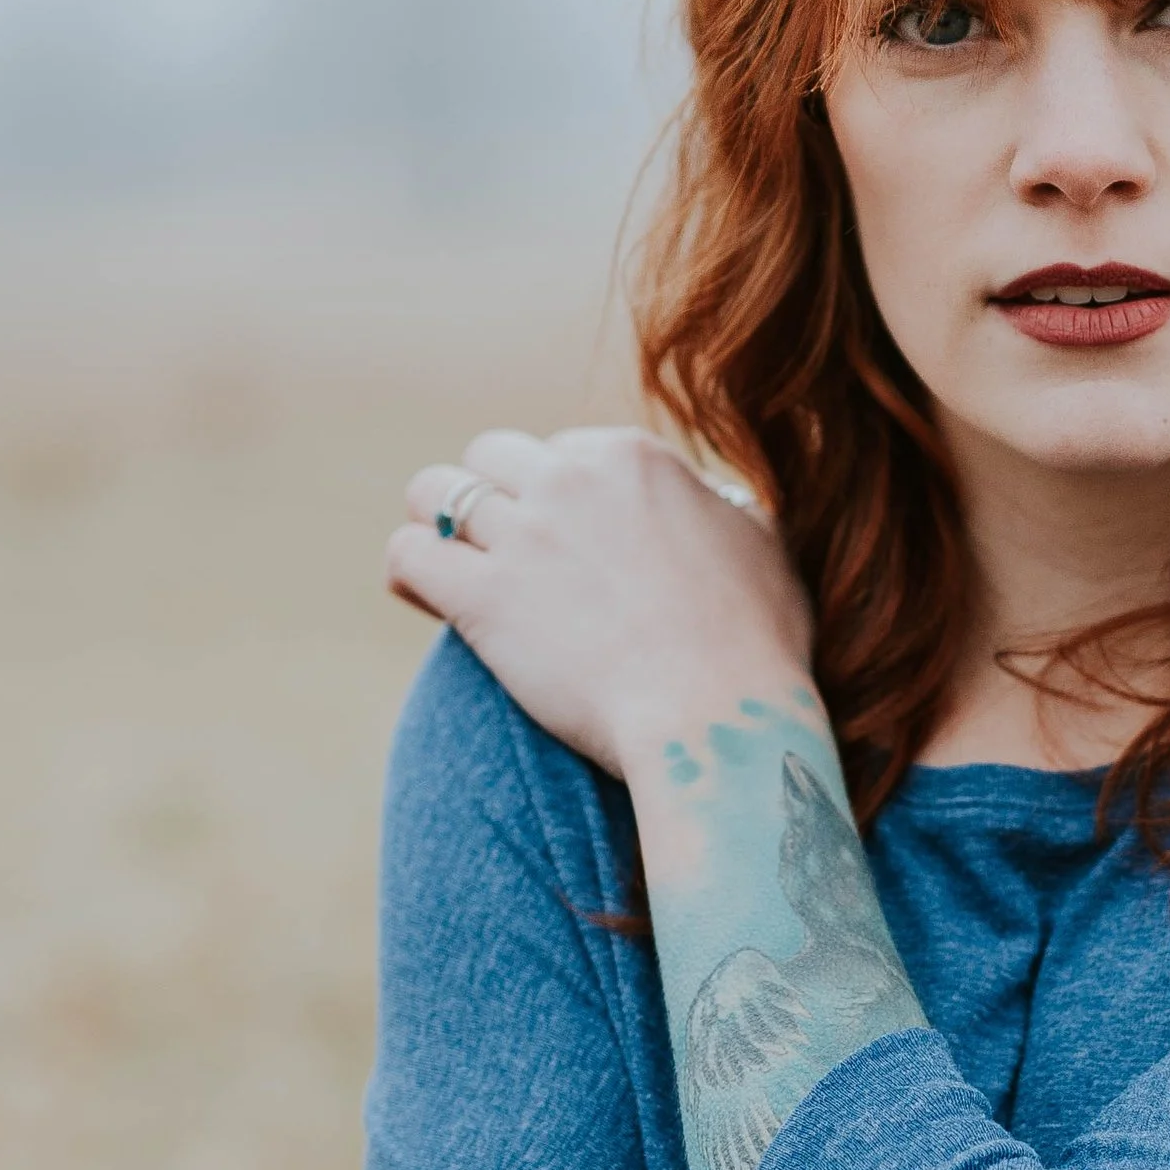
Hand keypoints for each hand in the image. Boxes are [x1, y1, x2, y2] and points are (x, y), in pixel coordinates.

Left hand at [385, 427, 813, 777]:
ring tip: (448, 563)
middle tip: (501, 550)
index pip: (563, 449)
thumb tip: (708, 502)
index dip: (557, 495)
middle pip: (492, 455)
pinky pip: (410, 553)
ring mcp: (525, 534)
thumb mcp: (760, 544)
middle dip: (492, 496)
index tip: (563, 538)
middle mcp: (572, 478)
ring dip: (437, 523)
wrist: (718, 720)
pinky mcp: (484, 597)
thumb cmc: (756, 648)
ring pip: (435, 491)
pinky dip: (409, 568)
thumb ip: (719, 508)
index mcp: (634, 457)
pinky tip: (423, 592)